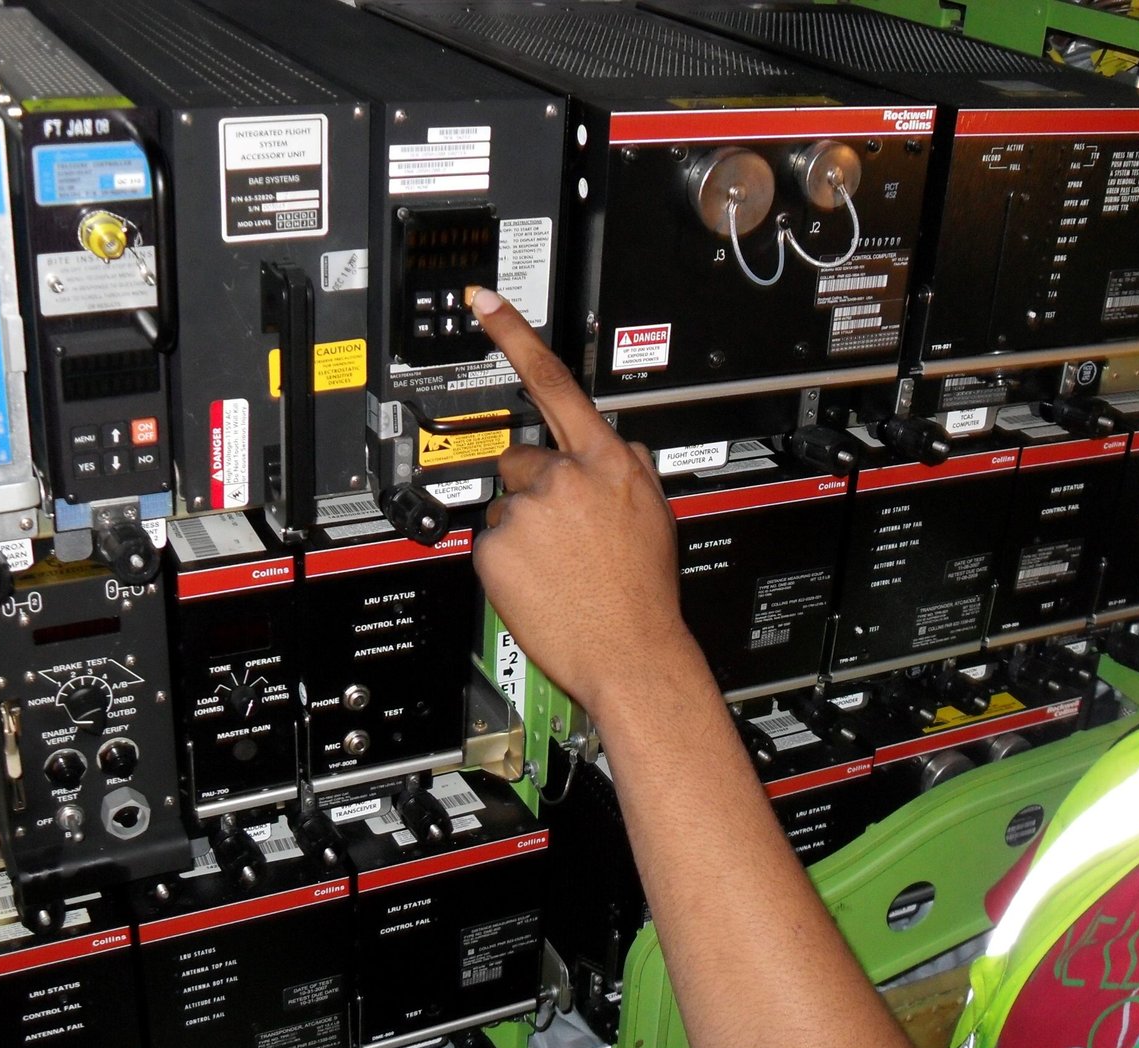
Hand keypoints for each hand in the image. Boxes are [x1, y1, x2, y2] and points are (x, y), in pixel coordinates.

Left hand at [469, 289, 699, 720]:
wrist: (632, 654)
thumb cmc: (646, 593)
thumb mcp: (657, 515)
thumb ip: (635, 471)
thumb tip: (627, 449)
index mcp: (607, 461)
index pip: (554, 382)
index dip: (513, 335)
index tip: (482, 302)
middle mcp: (564, 477)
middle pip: (521, 458)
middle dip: (535, 487)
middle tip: (564, 533)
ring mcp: (527, 511)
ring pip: (505, 505)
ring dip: (523, 529)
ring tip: (559, 566)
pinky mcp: (496, 547)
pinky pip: (489, 542)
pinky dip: (507, 562)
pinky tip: (541, 581)